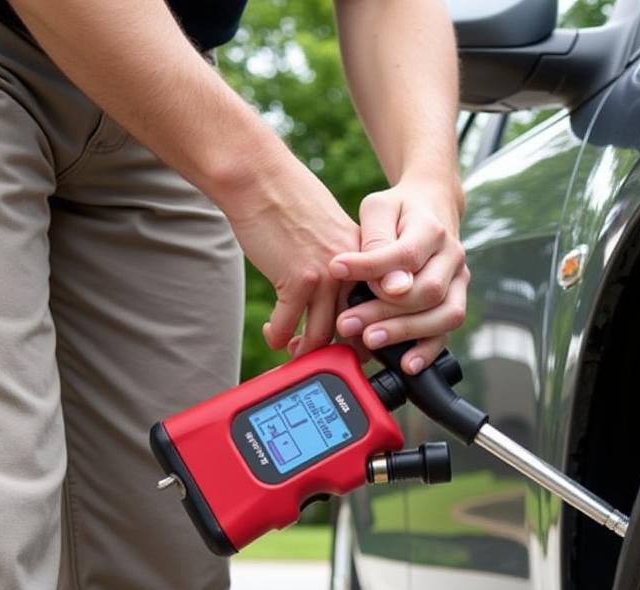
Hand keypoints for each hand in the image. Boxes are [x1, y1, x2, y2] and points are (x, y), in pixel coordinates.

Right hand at [225, 157, 360, 357]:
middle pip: (356, 326)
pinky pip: (290, 323)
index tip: (357, 346)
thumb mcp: (334, 231)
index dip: (369, 332)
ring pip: (324, 332)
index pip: (378, 306)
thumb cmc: (292, 203)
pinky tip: (274, 336)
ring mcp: (327, 277)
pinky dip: (279, 335)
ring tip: (297, 352)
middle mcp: (354, 270)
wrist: (261, 179)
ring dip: (308, 350)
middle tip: (328, 359)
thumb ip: (346, 263)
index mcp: (366, 258)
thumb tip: (343, 296)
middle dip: (341, 350)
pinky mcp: (297, 279)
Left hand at [329, 179, 467, 373]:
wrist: (431, 207)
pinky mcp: (455, 303)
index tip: (336, 269)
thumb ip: (377, 240)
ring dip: (405, 332)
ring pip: (443, 316)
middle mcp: (452, 257)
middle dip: (384, 311)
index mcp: (433, 229)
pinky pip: (447, 332)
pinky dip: (427, 351)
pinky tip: (406, 363)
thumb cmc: (398, 211)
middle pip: (427, 291)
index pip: (405, 255)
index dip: (372, 268)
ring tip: (370, 341)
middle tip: (347, 322)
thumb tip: (389, 285)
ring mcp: (459, 283)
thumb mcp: (379, 208)